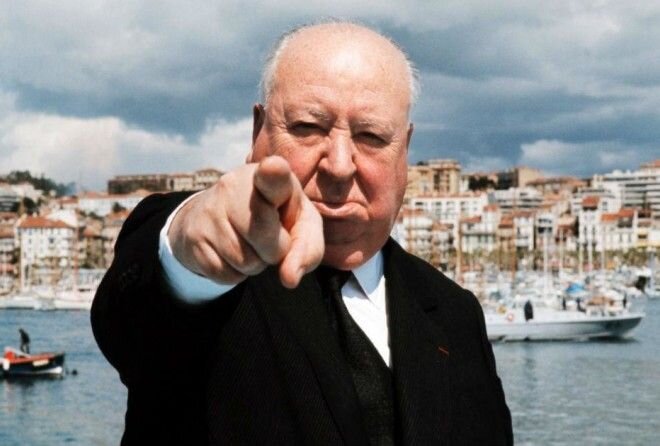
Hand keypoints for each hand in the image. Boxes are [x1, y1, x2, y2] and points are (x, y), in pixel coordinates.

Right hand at [168, 156, 323, 287]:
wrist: (218, 218)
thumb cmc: (274, 219)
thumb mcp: (300, 227)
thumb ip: (306, 249)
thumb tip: (289, 279)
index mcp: (268, 176)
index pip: (272, 174)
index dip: (274, 172)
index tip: (273, 167)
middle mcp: (234, 186)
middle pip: (264, 235)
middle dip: (275, 250)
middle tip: (270, 238)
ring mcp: (210, 210)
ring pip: (245, 261)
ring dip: (255, 264)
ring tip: (250, 245)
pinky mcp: (194, 237)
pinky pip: (225, 274)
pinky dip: (235, 274)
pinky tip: (232, 254)